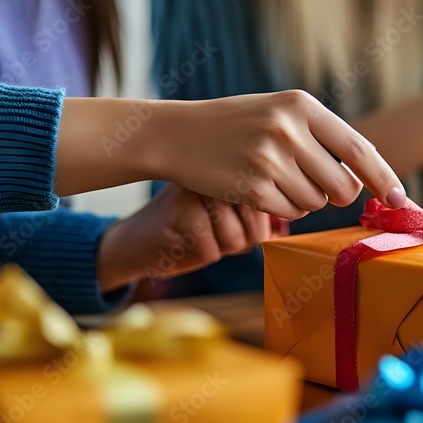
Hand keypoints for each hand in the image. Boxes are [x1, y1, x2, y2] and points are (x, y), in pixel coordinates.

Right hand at [95, 184, 269, 291]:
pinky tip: (183, 240)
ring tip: (198, 233)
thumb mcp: (231, 217)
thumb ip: (261, 217)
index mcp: (236, 166)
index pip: (272, 207)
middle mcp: (219, 171)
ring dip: (220, 248)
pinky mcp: (178, 211)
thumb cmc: (191, 227)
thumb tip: (285, 230)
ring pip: (236, 238)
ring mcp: (197, 187)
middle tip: (213, 230)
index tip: (233, 221)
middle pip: (257, 225)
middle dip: (240, 241)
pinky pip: (212, 250)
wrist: (137, 239)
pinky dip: (201, 255)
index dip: (256, 229)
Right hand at [157, 90, 405, 217]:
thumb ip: (320, 136)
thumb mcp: (279, 112)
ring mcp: (270, 159)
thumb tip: (363, 175)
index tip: (400, 197)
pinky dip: (280, 209)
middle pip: (342, 186)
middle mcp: (289, 129)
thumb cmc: (235, 124)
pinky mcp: (252, 187)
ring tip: (274, 178)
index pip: (358, 148)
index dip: (383, 176)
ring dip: (303, 201)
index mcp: (302, 105)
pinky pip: (289, 213)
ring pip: (316, 202)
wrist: (175, 133)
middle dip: (336, 195)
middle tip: (315, 186)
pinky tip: (257, 188)